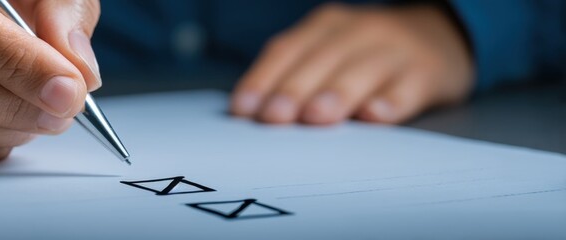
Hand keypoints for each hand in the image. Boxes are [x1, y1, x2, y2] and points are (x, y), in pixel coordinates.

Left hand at [230, 3, 472, 124]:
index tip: (243, 109)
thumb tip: (253, 116)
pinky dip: (390, 103)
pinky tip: (374, 116)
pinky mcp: (426, 74)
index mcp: (325, 26)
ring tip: (316, 118)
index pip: (286, 50)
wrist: (439, 36)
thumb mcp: (329, 54)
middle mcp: (358, 32)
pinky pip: (407, 88)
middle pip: (320, 61)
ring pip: (361, 72)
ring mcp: (394, 51)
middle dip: (293, 90)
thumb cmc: (366, 55)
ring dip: (336, 95)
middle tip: (274, 117)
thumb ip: (295, 78)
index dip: (262, 79)